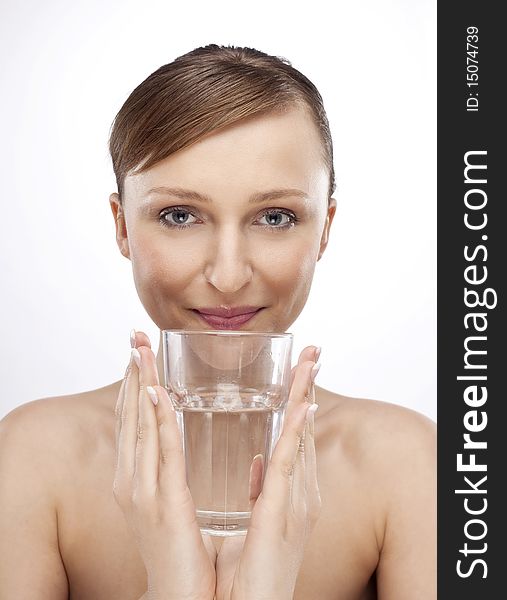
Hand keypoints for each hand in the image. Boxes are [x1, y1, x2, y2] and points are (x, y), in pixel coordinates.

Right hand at [113, 331, 215, 599]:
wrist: (180, 598)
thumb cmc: (180, 551)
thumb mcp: (171, 503)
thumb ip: (171, 471)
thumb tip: (177, 444)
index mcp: (134, 480)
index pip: (131, 421)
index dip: (132, 384)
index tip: (137, 353)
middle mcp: (130, 481)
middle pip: (130, 415)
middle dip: (132, 373)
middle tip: (135, 336)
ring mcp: (141, 492)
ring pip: (142, 426)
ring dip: (143, 384)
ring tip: (143, 350)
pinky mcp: (162, 502)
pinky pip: (162, 451)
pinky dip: (158, 419)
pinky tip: (157, 392)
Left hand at [214, 346, 321, 599]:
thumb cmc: (252, 570)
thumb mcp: (260, 521)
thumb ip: (263, 488)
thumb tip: (259, 463)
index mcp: (291, 491)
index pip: (297, 435)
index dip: (300, 399)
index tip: (301, 368)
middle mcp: (300, 491)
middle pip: (305, 429)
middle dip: (307, 388)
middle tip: (314, 350)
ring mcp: (296, 501)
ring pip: (301, 437)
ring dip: (304, 396)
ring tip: (310, 361)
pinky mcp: (284, 514)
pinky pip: (290, 465)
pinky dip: (297, 432)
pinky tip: (302, 406)